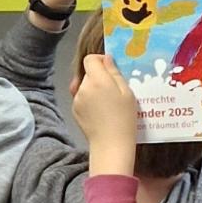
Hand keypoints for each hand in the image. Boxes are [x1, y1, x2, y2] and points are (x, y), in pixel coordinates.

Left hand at [70, 53, 138, 174]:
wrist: (111, 144)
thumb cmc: (124, 118)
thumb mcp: (127, 93)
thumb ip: (115, 73)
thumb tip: (107, 59)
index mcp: (98, 80)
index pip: (90, 59)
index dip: (99, 60)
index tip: (110, 68)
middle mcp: (84, 87)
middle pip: (88, 73)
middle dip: (99, 76)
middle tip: (113, 89)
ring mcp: (77, 99)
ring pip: (84, 85)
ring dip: (94, 88)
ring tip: (107, 102)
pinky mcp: (74, 109)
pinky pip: (82, 97)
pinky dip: (89, 99)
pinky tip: (100, 111)